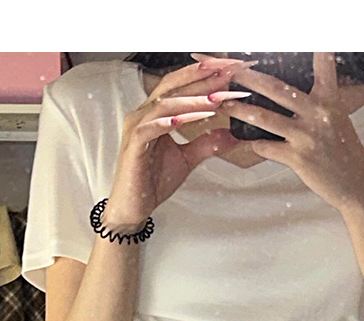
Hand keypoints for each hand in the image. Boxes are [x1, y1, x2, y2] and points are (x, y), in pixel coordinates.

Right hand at [104, 55, 250, 228]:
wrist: (133, 207)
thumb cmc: (153, 181)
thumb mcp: (187, 159)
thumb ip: (206, 144)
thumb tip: (230, 134)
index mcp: (155, 112)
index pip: (181, 86)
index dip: (204, 76)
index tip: (229, 71)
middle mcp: (144, 113)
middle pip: (173, 86)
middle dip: (201, 77)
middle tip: (227, 72)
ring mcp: (137, 126)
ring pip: (165, 104)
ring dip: (192, 99)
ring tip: (216, 97)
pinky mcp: (134, 144)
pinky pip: (153, 127)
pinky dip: (171, 120)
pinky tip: (187, 118)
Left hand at [224, 53, 363, 213]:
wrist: (355, 185)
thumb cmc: (344, 150)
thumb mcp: (336, 118)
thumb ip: (316, 102)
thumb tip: (287, 92)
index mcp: (329, 99)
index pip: (322, 64)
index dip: (316, 47)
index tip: (309, 34)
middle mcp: (317, 113)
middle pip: (276, 88)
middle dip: (250, 77)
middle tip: (232, 70)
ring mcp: (306, 136)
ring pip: (264, 118)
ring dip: (241, 111)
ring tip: (225, 104)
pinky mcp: (298, 158)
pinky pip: (267, 148)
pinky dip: (257, 145)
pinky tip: (252, 142)